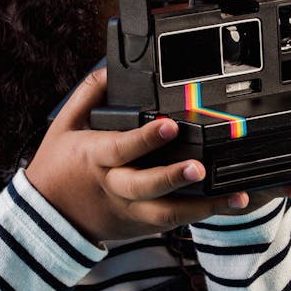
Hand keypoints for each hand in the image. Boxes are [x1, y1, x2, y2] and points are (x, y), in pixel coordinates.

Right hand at [24, 69, 290, 243]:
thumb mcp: (64, 125)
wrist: (50, 220)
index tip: (168, 124)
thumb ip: (89, 93)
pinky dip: (210, 213)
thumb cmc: (58, 167)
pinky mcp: (146, 224)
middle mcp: (117, 189)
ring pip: (172, 214)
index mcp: (97, 159)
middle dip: (174, 178)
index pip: (122, 148)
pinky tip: (239, 202)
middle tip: (201, 169)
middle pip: (147, 187)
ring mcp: (133, 211)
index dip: (145, 138)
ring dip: (208, 207)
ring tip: (240, 196)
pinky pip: (181, 220)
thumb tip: (113, 66)